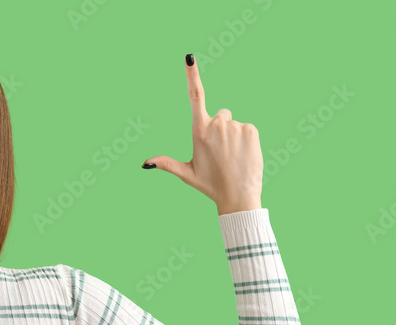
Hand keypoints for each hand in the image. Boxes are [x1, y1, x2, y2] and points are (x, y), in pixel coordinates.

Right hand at [143, 55, 263, 214]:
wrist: (238, 197)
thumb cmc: (210, 185)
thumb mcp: (187, 173)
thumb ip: (166, 163)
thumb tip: (144, 163)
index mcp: (199, 131)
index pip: (195, 97)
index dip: (192, 76)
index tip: (189, 57)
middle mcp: (216, 125)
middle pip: (220, 115)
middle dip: (221, 128)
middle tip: (221, 152)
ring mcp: (234, 126)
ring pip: (234, 123)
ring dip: (234, 136)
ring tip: (233, 157)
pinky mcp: (251, 129)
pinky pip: (247, 128)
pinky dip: (246, 139)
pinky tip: (244, 155)